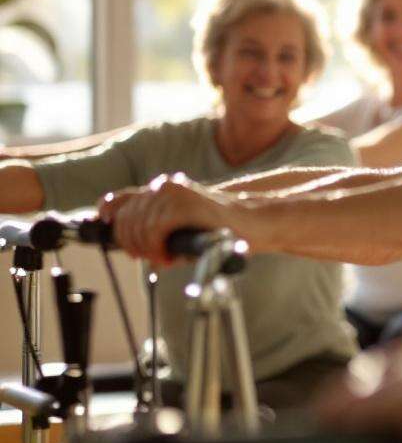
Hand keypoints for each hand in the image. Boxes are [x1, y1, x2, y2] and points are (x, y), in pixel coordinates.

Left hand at [97, 173, 234, 265]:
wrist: (252, 222)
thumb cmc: (218, 229)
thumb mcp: (180, 227)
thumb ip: (154, 230)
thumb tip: (127, 245)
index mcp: (162, 189)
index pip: (117, 201)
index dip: (108, 220)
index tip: (113, 236)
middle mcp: (163, 186)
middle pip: (124, 220)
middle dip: (132, 245)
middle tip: (153, 257)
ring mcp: (174, 193)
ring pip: (138, 227)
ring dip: (148, 249)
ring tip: (167, 257)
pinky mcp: (184, 204)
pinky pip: (154, 230)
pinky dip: (158, 248)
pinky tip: (170, 255)